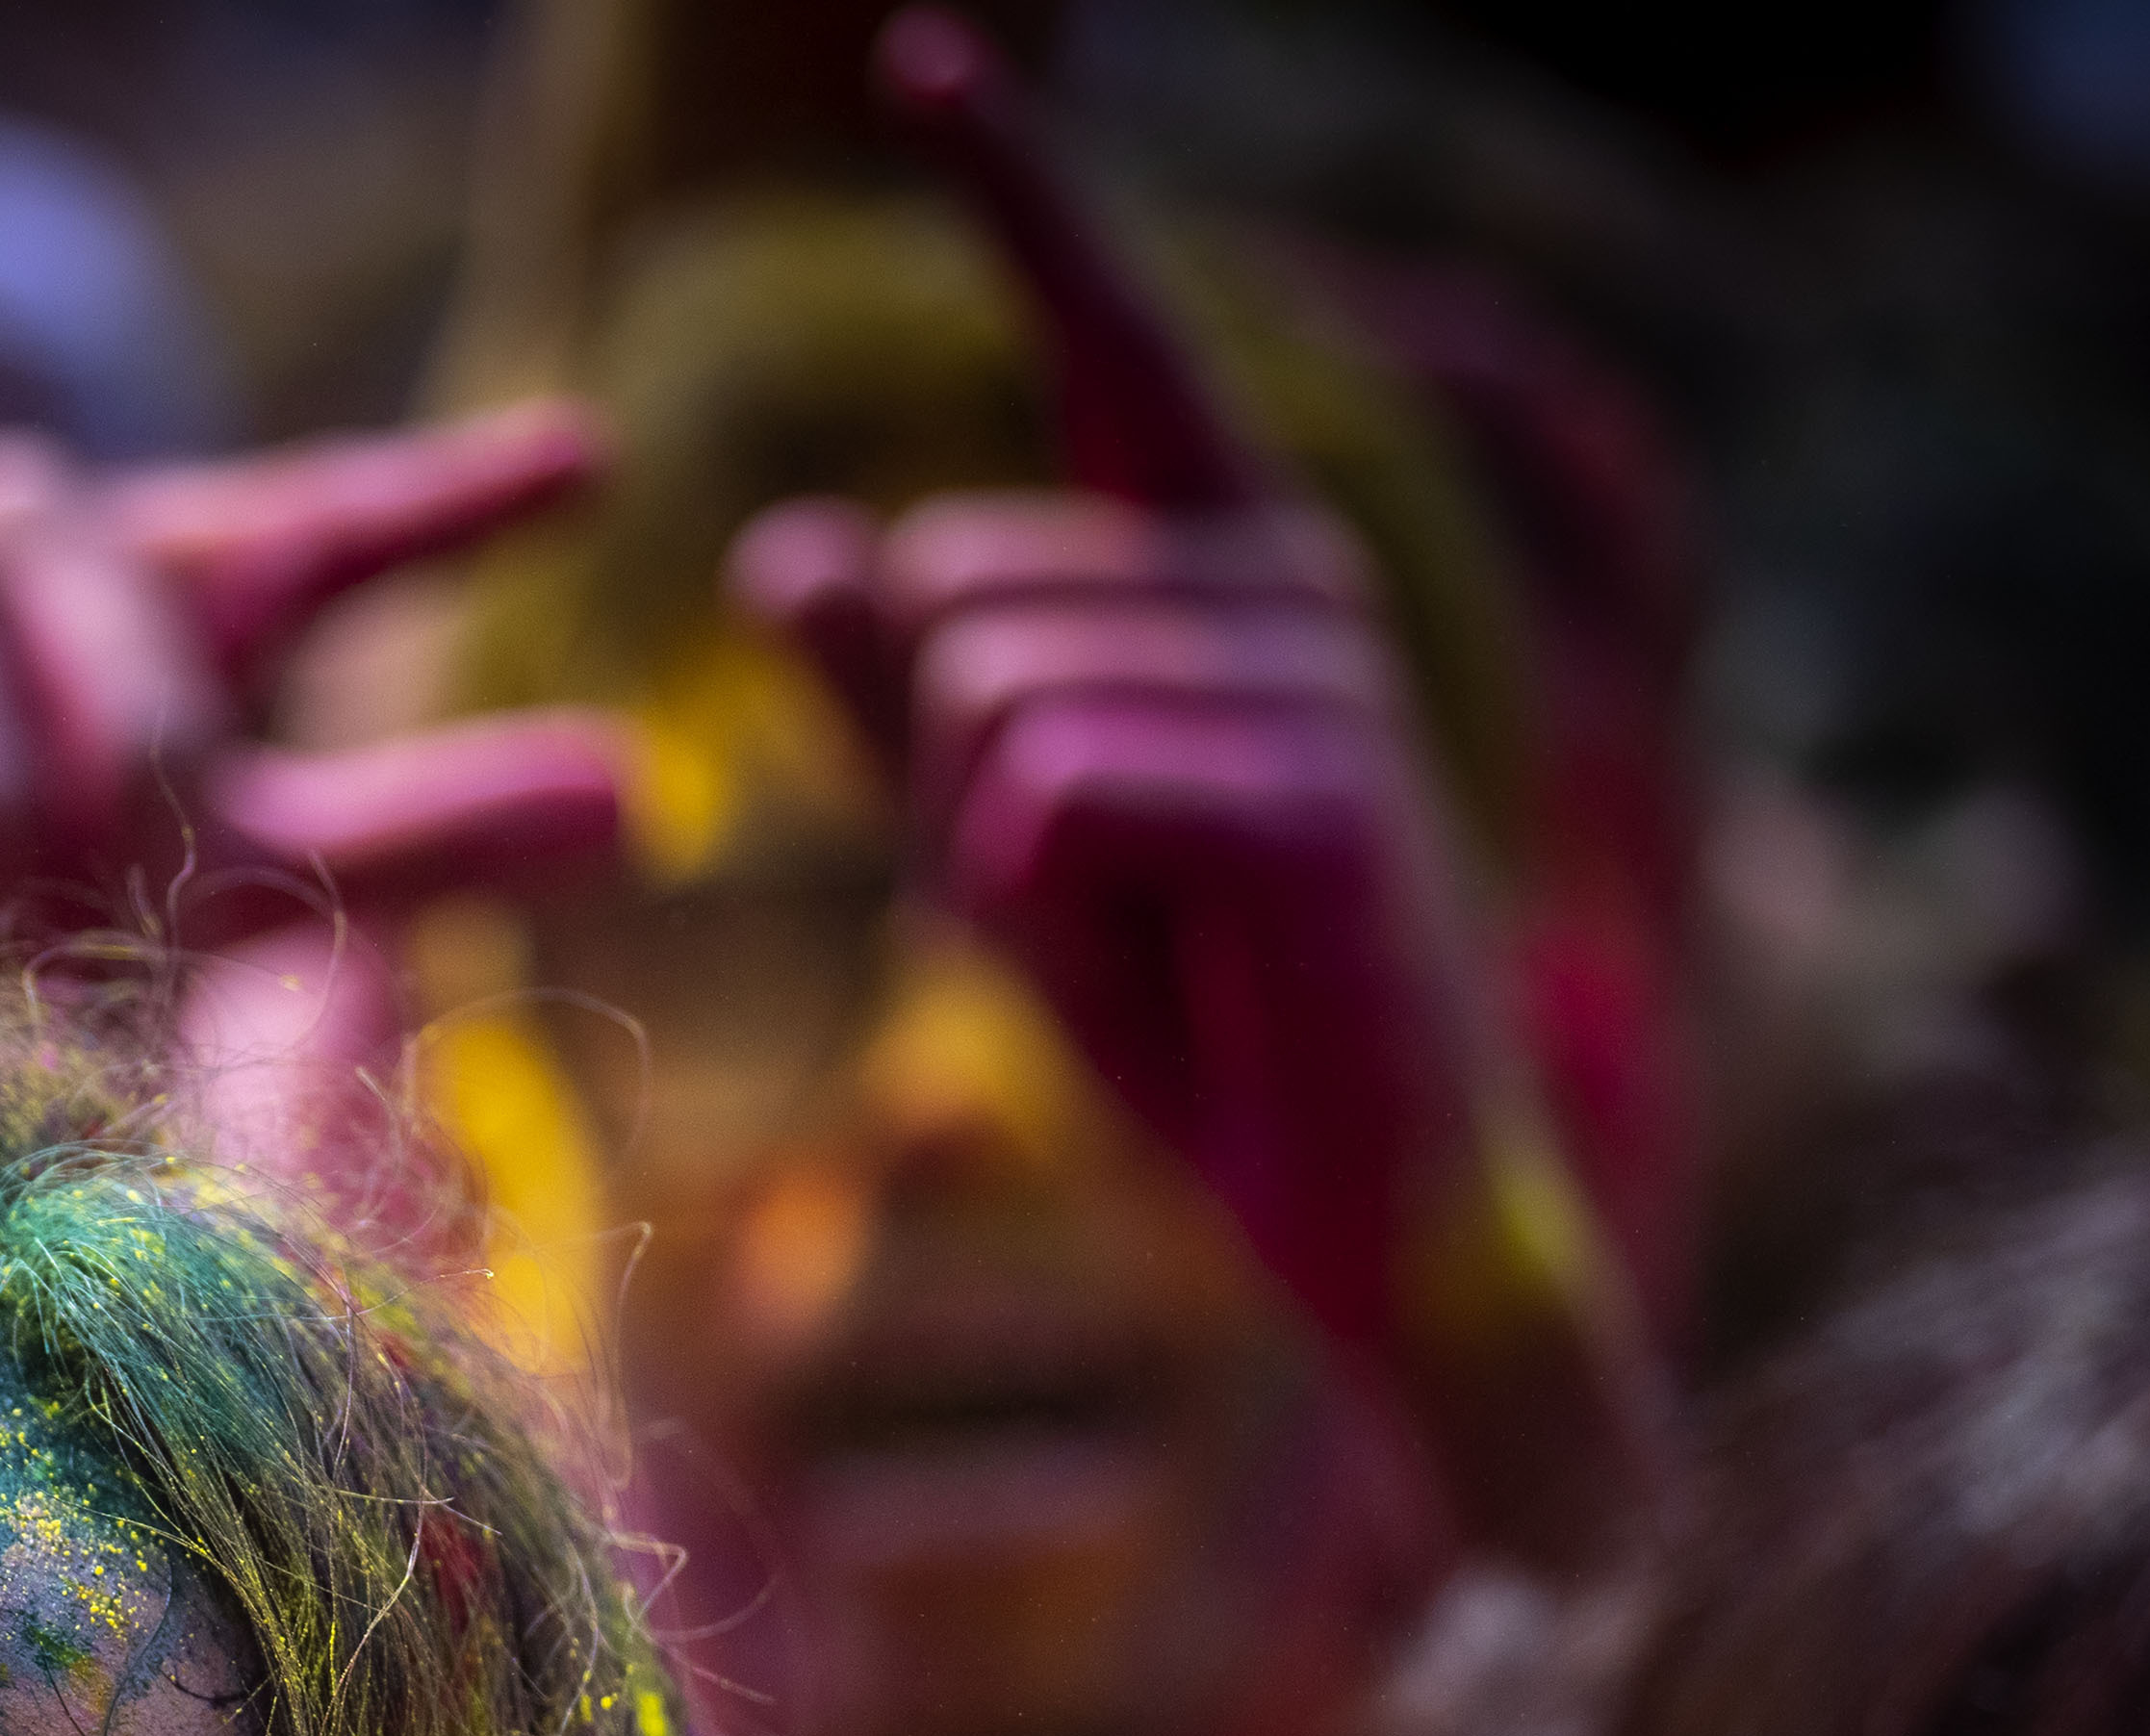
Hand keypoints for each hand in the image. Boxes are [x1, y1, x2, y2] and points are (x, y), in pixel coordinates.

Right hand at [0, 413, 630, 1058]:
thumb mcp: (190, 957)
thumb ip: (394, 867)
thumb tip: (642, 794)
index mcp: (154, 659)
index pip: (320, 543)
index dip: (443, 500)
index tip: (587, 470)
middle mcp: (24, 581)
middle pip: (148, 569)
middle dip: (149, 730)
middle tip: (123, 871)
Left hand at [730, 10, 1649, 1562]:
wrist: (1360, 1206)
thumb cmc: (1193, 1018)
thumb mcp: (997, 853)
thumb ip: (893, 707)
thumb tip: (790, 548)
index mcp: (1218, 571)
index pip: (1108, 346)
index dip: (1023, 196)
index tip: (927, 51)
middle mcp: (1286, 583)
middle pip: (945, 595)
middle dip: (936, 782)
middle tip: (1077, 901)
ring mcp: (1321, 681)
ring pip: (981, 701)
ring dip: (991, 858)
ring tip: (1136, 935)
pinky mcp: (1322, 799)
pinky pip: (1050, 791)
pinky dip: (1049, 903)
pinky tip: (1177, 960)